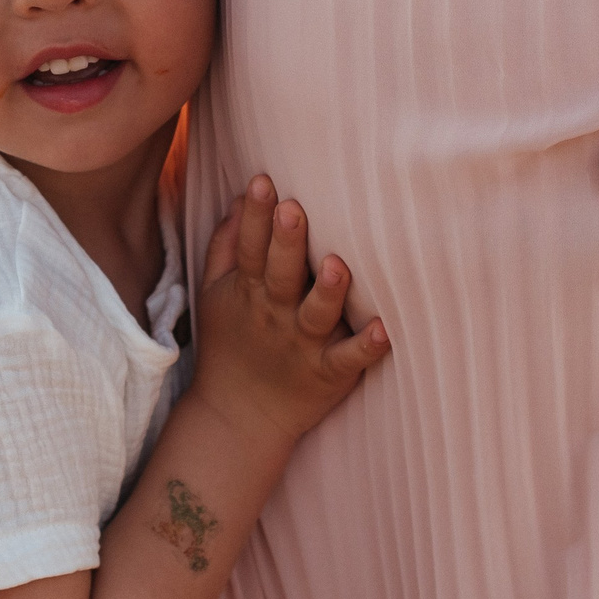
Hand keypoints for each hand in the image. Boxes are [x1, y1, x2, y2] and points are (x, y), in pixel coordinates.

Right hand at [192, 175, 386, 447]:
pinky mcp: (328, 374)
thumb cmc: (231, 345)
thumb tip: (239, 201)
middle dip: (287, 241)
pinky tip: (384, 330)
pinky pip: (349, 360)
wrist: (238, 416)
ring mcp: (302, 345)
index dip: (254, 215)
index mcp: (248, 291)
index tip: (262, 182)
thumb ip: (225, 247)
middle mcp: (274, 315)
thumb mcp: (214, 294)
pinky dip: (367, 347)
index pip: (249, 248)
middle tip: (294, 208)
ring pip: (317, 314)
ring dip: (328, 291)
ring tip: (338, 265)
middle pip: (281, 273)